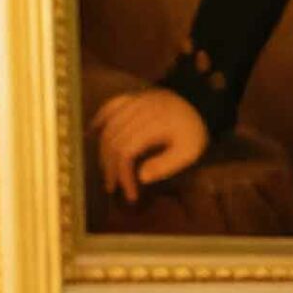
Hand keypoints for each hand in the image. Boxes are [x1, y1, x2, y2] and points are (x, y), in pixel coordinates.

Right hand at [90, 88, 209, 202]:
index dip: (123, 174)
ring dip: (102, 150)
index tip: (130, 194)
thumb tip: (140, 177)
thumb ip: (166, 164)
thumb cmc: (194, 130)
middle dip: (110, 167)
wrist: (200, 102)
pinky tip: (92, 133)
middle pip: (113, 141)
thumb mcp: (188, 152)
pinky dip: (98, 120)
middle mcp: (138, 112)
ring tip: (106, 170)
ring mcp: (133, 102)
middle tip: (113, 186)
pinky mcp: (131, 97)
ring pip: (108, 127)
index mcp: (153, 125)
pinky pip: (109, 106)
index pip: (126, 152)